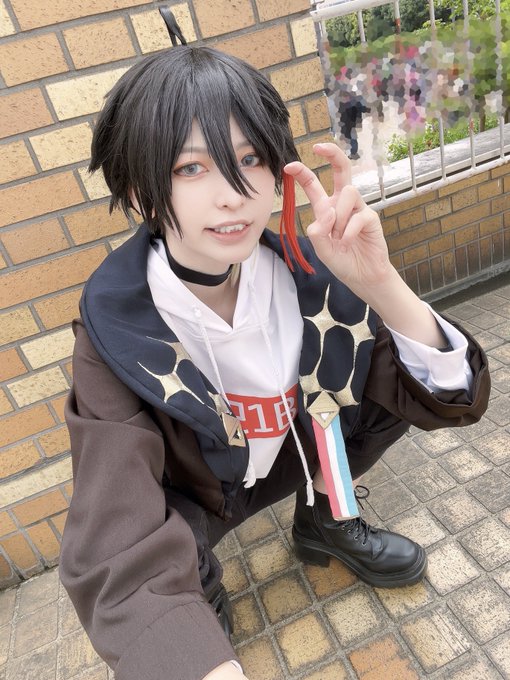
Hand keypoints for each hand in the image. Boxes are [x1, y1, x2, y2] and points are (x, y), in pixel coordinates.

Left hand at [287, 143, 445, 346]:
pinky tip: (347, 242)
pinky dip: (349, 231)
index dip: (302, 173)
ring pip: (348, 192)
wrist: (362, 276)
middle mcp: (343, 204)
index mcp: (327, 208)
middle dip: (332, 154)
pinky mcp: (371, 218)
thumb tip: (327, 213)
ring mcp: (358, 209)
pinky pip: (359, 216)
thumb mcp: (322, 250)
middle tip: (320, 146)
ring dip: (340, 216)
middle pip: (342, 170)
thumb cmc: (342, 261)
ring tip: (338, 237)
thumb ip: (319, 233)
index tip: (289, 165)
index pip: (314, 185)